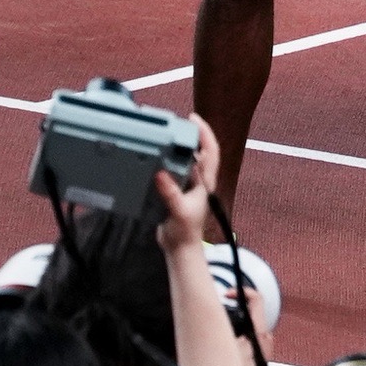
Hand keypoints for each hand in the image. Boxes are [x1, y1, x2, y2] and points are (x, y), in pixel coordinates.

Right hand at [156, 114, 220, 253]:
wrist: (180, 247)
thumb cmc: (185, 231)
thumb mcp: (178, 210)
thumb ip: (170, 193)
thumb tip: (161, 173)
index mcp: (205, 181)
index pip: (210, 151)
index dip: (205, 133)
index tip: (194, 118)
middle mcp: (199, 180)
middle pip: (199, 151)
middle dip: (192, 135)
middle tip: (177, 122)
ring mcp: (188, 185)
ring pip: (186, 160)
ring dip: (179, 147)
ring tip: (166, 134)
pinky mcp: (176, 192)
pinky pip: (173, 171)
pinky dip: (166, 162)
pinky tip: (155, 158)